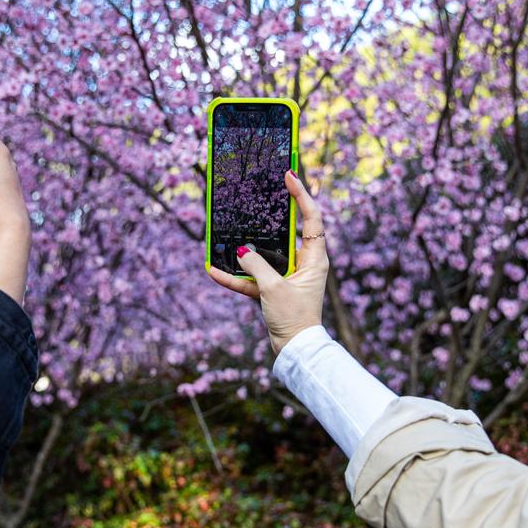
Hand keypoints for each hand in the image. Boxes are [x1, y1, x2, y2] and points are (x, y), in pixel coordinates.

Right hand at [209, 171, 327, 353]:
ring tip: (229, 230)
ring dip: (245, 248)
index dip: (301, 195)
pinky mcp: (273, 290)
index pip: (311, 218)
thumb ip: (256, 266)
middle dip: (271, 214)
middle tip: (260, 190)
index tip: (289, 175)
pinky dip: (235, 276)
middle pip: (286, 231)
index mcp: (314, 258)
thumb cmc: (294, 319)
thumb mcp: (274, 289)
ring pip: (264, 255)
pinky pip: (251, 278)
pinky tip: (213, 270)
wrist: (294, 352)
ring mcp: (287, 276)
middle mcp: (303, 263)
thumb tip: (241, 250)